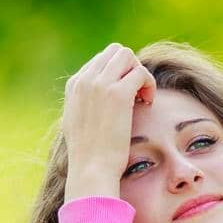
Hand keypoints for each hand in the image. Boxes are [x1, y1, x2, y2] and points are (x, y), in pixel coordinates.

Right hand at [62, 42, 156, 201]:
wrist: (91, 170)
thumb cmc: (88, 155)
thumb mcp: (78, 123)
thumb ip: (85, 104)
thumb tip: (98, 99)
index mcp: (74, 85)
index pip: (101, 60)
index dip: (118, 74)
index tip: (125, 96)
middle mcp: (85, 80)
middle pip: (115, 52)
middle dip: (130, 68)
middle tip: (136, 93)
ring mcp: (100, 85)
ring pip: (127, 56)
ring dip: (139, 73)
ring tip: (142, 97)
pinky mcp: (118, 94)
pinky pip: (141, 73)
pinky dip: (149, 84)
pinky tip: (147, 103)